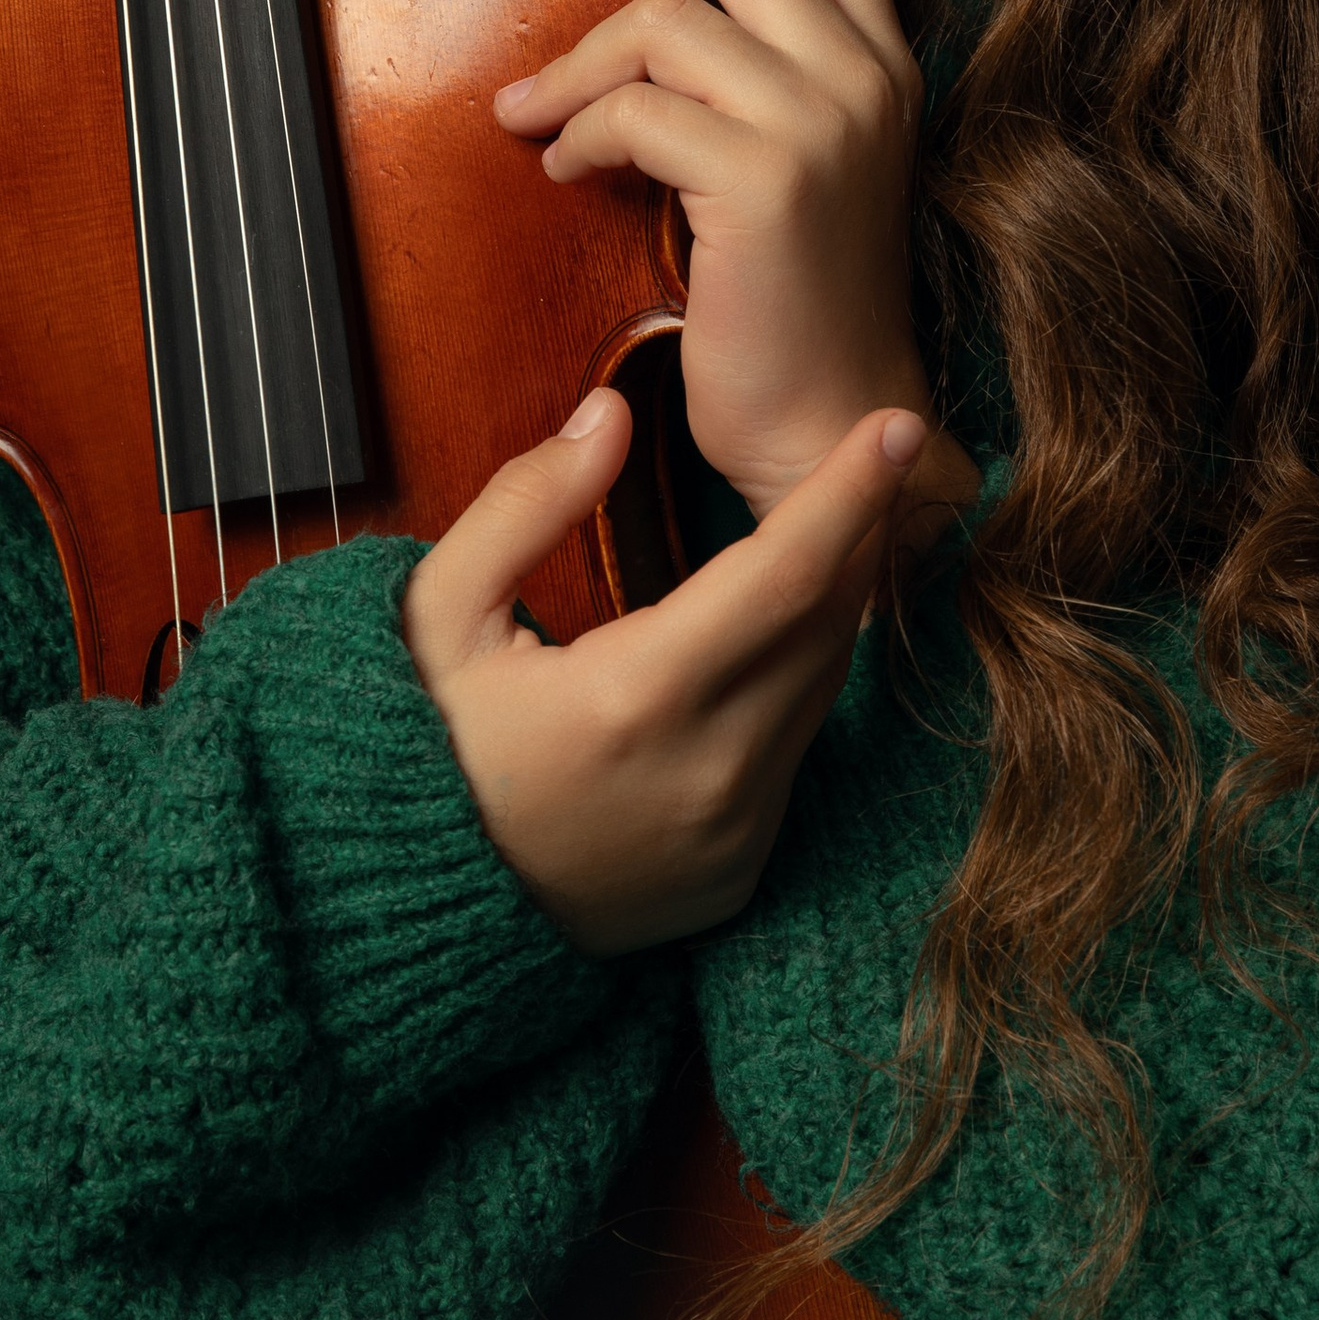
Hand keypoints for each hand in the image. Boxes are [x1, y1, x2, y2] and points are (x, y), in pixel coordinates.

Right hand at [401, 390, 925, 954]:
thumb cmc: (428, 743)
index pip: (784, 574)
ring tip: (819, 539)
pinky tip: (759, 647)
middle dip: (855, 536)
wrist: (419, 906)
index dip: (850, 493)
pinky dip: (789, 689)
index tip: (898, 424)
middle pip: (822, 628)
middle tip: (868, 461)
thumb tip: (612, 413)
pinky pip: (793, 756)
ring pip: (818, 691)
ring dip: (826, 609)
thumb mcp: (439, 612)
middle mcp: (707, 772)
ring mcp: (732, 832)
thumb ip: (526, 503)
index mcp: (635, 698)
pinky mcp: (740, 869)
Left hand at [494, 0, 975, 527]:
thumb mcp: (783, 169)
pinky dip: (579, 133)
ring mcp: (824, 123)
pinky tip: (561, 170)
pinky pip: (637, 111)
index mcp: (878, 67)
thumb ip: (744, 83)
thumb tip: (642, 20)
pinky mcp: (769, 179)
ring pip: (666, 20)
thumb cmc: (786, 310)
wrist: (824, 432)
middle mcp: (865, 78)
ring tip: (534, 111)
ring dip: (576, 63)